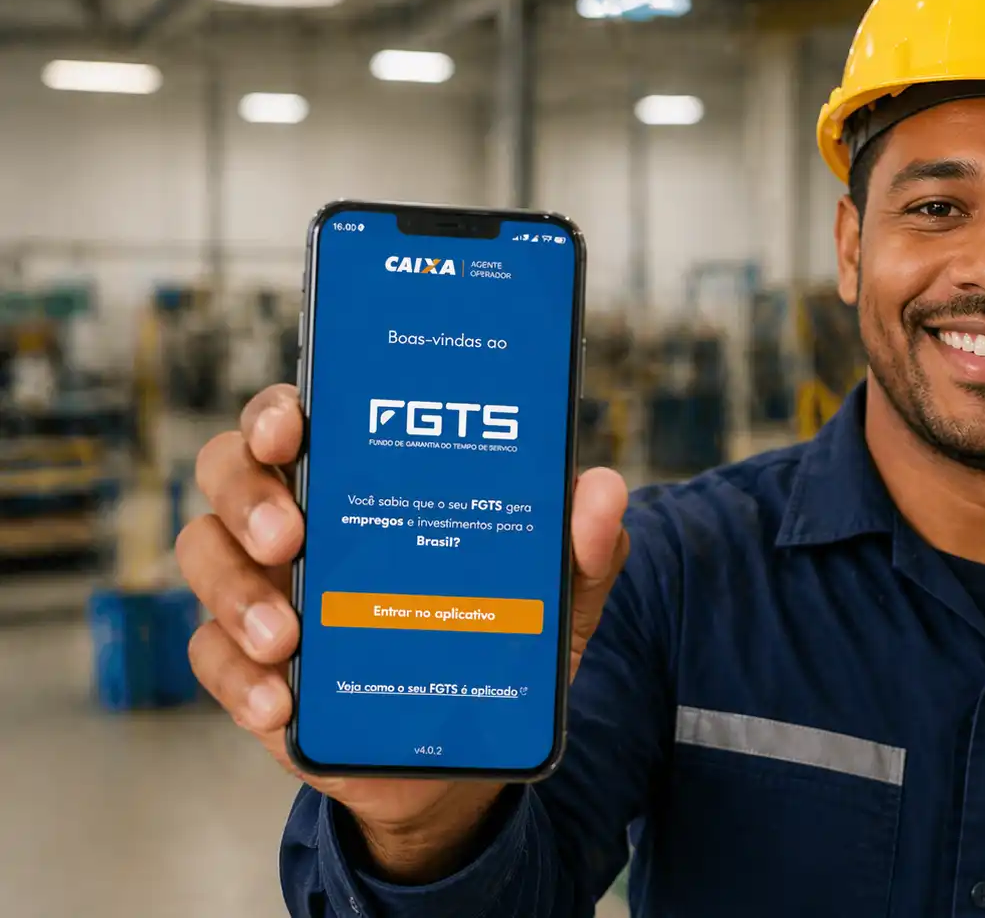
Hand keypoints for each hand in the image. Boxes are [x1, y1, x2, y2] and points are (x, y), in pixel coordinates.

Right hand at [178, 383, 631, 882]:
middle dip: (249, 497)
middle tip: (291, 535)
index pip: (296, 418)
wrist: (463, 749)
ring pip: (207, 561)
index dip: (279, 410)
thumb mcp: (552, 594)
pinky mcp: (251, 668)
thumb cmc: (494, 634)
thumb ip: (582, 544)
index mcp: (358, 477)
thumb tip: (603, 490)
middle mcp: (298, 519)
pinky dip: (240, 682)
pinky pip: (213, 660)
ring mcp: (264, 590)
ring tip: (289, 635)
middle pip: (230, 474)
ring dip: (238, 595)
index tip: (296, 424)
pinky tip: (282, 704)